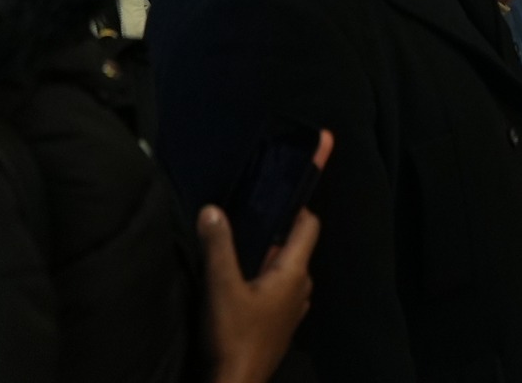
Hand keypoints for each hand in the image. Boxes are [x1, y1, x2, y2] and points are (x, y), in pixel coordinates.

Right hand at [200, 129, 330, 382]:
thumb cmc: (234, 336)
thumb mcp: (221, 287)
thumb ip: (218, 246)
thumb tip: (213, 208)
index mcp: (295, 272)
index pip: (308, 225)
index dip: (299, 204)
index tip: (284, 186)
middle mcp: (301, 287)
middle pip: (293, 246)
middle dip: (275, 230)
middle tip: (248, 215)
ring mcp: (291, 309)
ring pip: (282, 270)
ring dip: (265, 257)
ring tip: (238, 246)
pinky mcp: (277, 325)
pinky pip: (274, 291)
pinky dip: (261, 279)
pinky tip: (236, 282)